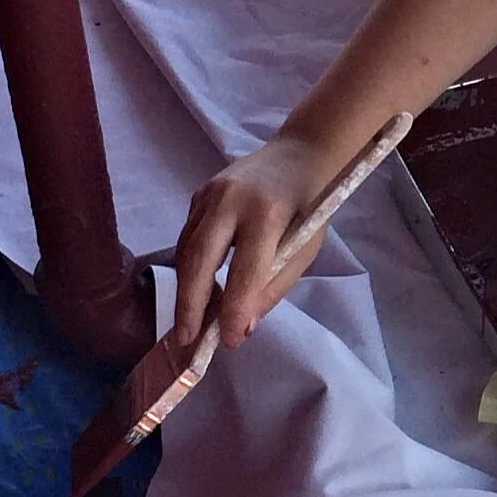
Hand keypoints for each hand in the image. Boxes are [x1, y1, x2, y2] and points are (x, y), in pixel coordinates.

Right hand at [171, 132, 341, 348]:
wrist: (299, 155)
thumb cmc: (310, 206)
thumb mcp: (307, 247)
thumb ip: (276, 285)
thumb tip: (244, 326)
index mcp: (268, 213)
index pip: (246, 271)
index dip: (235, 309)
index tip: (230, 341)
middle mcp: (231, 200)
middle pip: (200, 260)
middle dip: (191, 304)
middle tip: (188, 340)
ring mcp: (209, 194)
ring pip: (187, 250)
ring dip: (187, 290)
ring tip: (191, 323)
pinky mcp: (198, 195)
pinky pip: (188, 238)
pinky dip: (190, 268)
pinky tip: (196, 290)